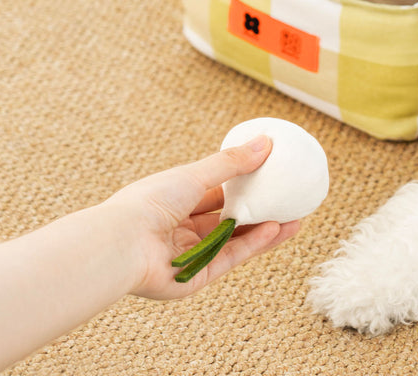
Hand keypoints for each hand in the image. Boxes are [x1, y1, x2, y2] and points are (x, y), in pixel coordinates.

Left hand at [105, 136, 299, 299]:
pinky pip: (231, 258)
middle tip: (289, 201)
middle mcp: (184, 228)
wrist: (122, 244)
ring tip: (296, 219)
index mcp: (177, 201)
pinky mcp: (197, 276)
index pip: (216, 192)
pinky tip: (277, 230)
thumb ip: (232, 163)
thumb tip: (266, 142)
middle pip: (230, 220)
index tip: (270, 176)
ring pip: (235, 241)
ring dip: (265, 230)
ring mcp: (192, 253)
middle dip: (260, 211)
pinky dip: (254, 245)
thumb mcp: (195, 174)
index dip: (243, 185)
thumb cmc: (150, 202)